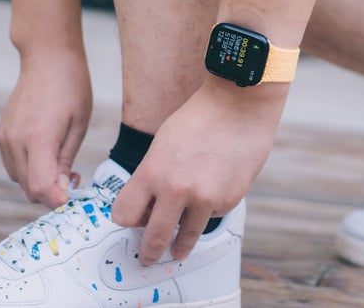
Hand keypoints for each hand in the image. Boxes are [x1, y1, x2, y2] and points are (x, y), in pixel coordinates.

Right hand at [0, 49, 91, 207]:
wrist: (47, 58)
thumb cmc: (72, 88)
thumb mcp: (78, 126)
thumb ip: (66, 161)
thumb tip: (61, 190)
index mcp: (38, 138)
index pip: (41, 188)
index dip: (58, 200)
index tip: (75, 196)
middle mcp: (15, 141)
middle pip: (29, 189)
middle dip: (53, 192)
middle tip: (76, 177)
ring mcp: (4, 138)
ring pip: (20, 180)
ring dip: (41, 182)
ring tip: (64, 166)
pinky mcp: (2, 134)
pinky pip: (14, 165)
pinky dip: (30, 169)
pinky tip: (48, 155)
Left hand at [112, 77, 288, 263]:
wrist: (239, 106)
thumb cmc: (199, 118)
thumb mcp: (162, 144)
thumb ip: (153, 176)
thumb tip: (150, 206)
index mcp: (152, 173)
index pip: (123, 215)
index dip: (127, 219)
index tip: (132, 222)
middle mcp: (176, 190)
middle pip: (152, 238)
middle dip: (148, 252)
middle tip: (148, 258)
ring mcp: (205, 199)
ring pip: (185, 238)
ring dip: (180, 246)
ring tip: (178, 251)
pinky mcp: (229, 201)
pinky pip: (212, 216)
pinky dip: (209, 211)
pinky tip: (214, 189)